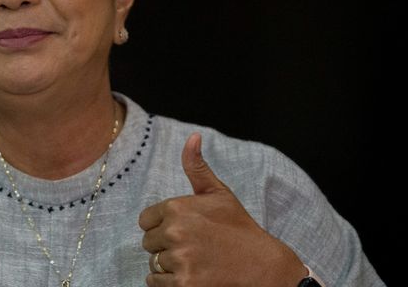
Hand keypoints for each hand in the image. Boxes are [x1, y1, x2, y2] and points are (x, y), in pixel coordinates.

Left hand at [138, 133, 305, 286]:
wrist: (262, 265)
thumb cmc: (238, 228)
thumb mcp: (218, 193)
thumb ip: (196, 166)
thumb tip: (193, 136)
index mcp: (176, 208)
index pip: (145, 221)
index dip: (162, 226)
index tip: (184, 231)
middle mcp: (174, 232)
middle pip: (148, 243)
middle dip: (165, 246)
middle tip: (193, 247)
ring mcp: (179, 259)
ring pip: (153, 264)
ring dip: (168, 265)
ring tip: (195, 261)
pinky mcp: (183, 284)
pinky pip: (155, 283)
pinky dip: (168, 283)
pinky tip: (191, 276)